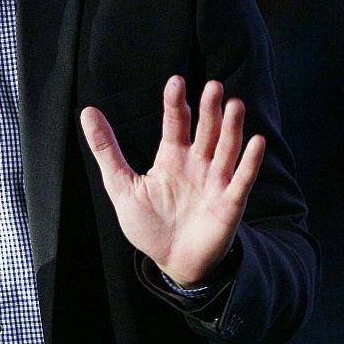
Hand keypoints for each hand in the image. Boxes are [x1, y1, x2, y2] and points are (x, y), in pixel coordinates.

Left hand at [79, 76, 264, 286]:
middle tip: (213, 86)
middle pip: (206, 130)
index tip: (175, 81)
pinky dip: (250, 162)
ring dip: (232, 128)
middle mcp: (197, 164)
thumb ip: (107, 150)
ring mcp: (216, 182)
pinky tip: (256, 142)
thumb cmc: (149, 224)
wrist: (172, 261)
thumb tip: (87, 112)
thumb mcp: (122, 185)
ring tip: (234, 105)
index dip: (176, 103)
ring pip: (227, 149)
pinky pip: (242, 179)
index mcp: (172, 157)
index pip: (176, 123)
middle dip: (210, 109)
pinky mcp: (230, 203)